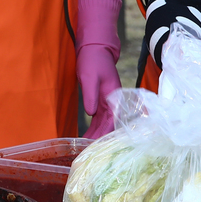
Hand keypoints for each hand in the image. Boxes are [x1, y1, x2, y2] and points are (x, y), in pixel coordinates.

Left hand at [76, 0, 122, 137]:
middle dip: (100, 140)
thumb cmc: (92, 60)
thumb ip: (91, 95)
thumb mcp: (89, 77)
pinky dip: (95, 128)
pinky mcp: (103, 101)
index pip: (112, 121)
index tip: (96, 147)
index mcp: (114, 97)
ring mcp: (109, 102)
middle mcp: (114, 101)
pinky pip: (100, 119)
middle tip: (88, 153)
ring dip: (97, 136)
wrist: (94, 48)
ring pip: (105, 124)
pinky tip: (87, 137)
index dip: (105, 135)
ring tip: (86, 149)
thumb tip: (92, 113)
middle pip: (109, 126)